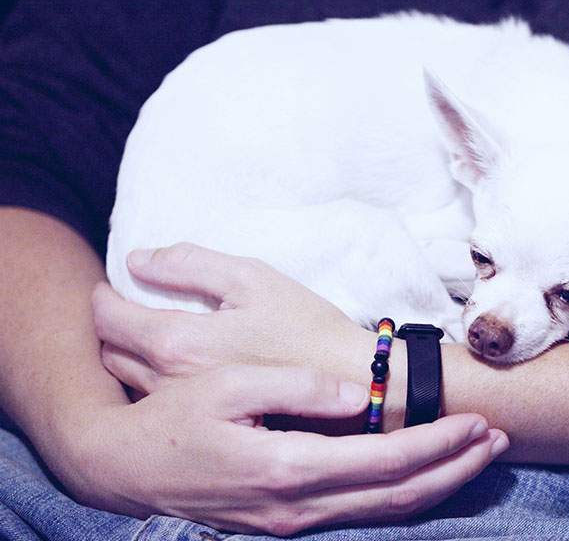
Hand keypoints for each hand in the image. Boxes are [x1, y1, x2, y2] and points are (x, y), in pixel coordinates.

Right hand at [60, 364, 506, 534]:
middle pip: (399, 495)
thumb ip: (297, 388)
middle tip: (499, 439)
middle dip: (455, 468)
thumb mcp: (228, 383)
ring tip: (478, 456)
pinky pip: (362, 514)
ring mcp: (293, 521)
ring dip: (438, 484)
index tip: (477, 419)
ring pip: (385, 512)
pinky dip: (403, 495)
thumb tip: (357, 394)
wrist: (123, 468)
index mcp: (288, 467)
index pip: (386, 462)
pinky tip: (426, 475)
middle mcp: (298, 506)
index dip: (438, 443)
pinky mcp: (287, 521)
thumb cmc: (174, 417)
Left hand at [92, 242, 370, 393]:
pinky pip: (154, 400)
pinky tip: (174, 367)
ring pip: (127, 381)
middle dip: (109, 327)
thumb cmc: (306, 328)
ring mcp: (184, 409)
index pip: (109, 319)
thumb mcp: (253, 278)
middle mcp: (169, 382)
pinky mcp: (204, 424)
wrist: (350, 385)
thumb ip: (192, 264)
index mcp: (177, 342)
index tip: (109, 287)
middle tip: (125, 309)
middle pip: (110, 353)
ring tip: (146, 336)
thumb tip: (139, 260)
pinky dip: (149, 379)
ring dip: (126, 355)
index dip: (102, 298)